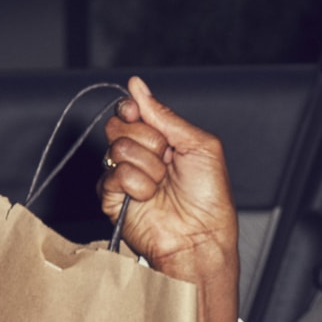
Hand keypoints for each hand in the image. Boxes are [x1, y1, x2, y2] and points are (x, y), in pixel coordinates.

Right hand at [100, 76, 239, 289]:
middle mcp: (140, 155)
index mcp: (162, 140)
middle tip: (166, 157)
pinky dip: (137, 184)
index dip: (131, 108)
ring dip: (147, 165)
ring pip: (117, 148)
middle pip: (118, 125)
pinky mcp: (111, 197)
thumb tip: (137, 86)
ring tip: (162, 183)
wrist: (201, 236)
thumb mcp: (199, 144)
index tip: (136, 111)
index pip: (132, 111)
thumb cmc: (209, 196)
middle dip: (146, 138)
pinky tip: (149, 197)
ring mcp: (124, 176)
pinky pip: (114, 174)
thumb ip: (165, 115)